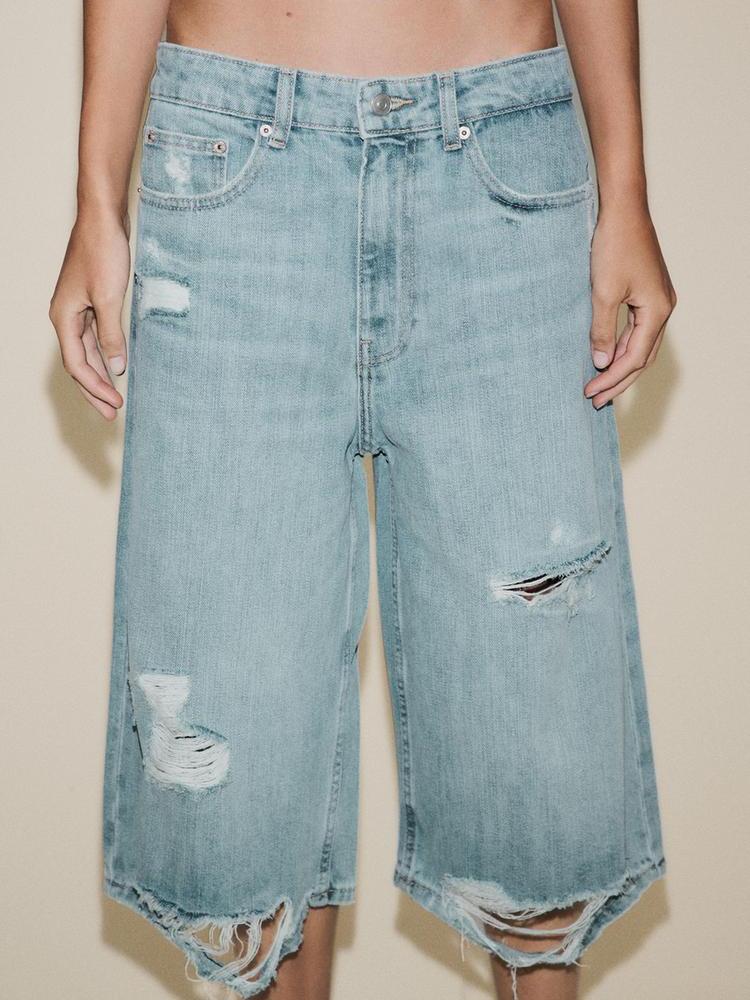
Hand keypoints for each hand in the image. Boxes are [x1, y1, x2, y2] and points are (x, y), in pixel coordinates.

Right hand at [49, 209, 130, 419]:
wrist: (103, 219)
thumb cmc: (102, 252)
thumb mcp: (109, 298)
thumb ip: (112, 335)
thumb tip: (116, 367)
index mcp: (63, 317)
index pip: (77, 364)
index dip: (95, 387)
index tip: (115, 405)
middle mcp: (66, 316)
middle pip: (79, 363)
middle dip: (95, 389)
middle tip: (111, 414)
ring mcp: (78, 309)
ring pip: (87, 352)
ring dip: (101, 374)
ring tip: (114, 398)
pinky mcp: (91, 302)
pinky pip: (96, 337)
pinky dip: (105, 354)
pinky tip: (116, 366)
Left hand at [584, 203, 675, 407]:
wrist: (623, 210)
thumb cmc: (614, 246)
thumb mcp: (603, 293)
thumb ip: (602, 330)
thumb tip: (601, 362)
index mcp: (657, 311)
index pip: (634, 358)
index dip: (611, 379)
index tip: (589, 393)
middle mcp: (663, 309)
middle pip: (642, 358)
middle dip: (618, 381)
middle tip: (595, 401)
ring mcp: (658, 301)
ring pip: (640, 345)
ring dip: (620, 366)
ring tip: (599, 385)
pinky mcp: (648, 293)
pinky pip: (637, 330)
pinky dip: (621, 347)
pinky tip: (606, 357)